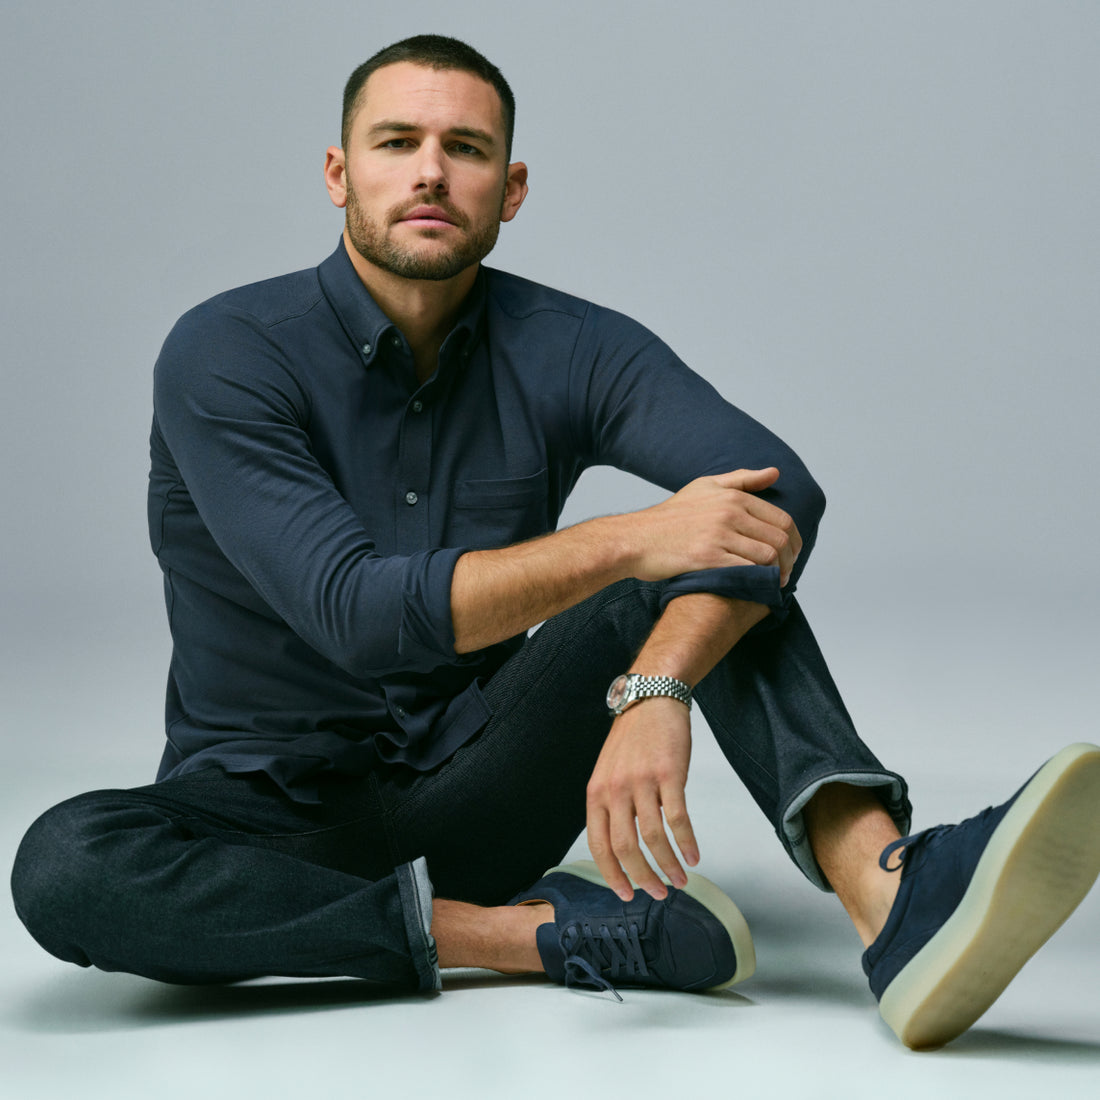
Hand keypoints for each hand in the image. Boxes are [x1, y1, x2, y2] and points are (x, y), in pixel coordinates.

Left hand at [586, 697, 697, 900]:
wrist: (651, 699)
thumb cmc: (632, 739)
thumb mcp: (608, 772)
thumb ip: (611, 805)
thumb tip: (622, 847)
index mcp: (596, 793)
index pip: (599, 844)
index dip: (612, 874)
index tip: (626, 894)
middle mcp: (615, 789)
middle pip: (626, 846)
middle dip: (643, 877)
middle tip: (658, 893)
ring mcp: (642, 781)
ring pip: (653, 837)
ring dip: (669, 865)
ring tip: (680, 880)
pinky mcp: (669, 774)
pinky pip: (678, 818)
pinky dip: (687, 842)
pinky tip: (694, 856)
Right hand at [627, 467, 800, 585]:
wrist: (636, 538)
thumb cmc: (670, 516)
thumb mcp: (705, 487)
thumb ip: (742, 480)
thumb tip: (775, 473)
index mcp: (733, 496)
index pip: (781, 519)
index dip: (794, 541)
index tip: (792, 555)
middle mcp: (729, 513)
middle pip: (779, 539)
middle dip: (790, 560)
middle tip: (787, 573)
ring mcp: (719, 536)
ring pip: (767, 556)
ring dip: (778, 573)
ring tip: (774, 583)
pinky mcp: (708, 559)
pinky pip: (747, 571)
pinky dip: (759, 580)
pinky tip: (757, 587)